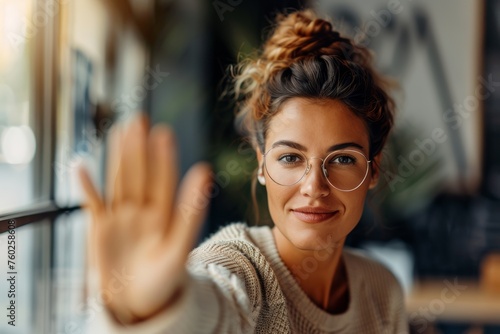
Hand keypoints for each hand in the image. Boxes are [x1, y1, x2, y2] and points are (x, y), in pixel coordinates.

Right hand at [78, 114, 211, 322]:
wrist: (136, 303)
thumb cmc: (163, 280)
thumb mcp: (179, 247)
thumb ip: (191, 212)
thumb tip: (205, 172)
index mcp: (164, 215)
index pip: (163, 181)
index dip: (163, 158)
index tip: (163, 133)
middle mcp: (142, 211)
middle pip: (140, 175)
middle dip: (139, 149)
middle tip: (140, 120)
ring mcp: (120, 217)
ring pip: (119, 181)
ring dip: (119, 158)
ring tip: (121, 131)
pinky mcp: (99, 228)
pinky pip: (92, 203)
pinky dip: (85, 187)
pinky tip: (81, 166)